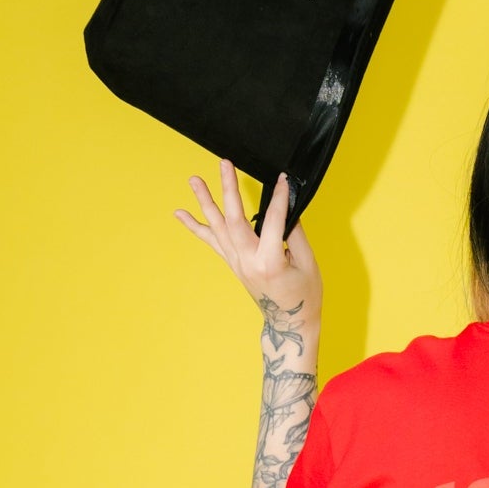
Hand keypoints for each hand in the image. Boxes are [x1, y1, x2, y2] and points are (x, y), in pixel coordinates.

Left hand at [175, 160, 321, 331]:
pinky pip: (211, 242)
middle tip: (224, 164)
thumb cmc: (304, 296)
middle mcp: (247, 261)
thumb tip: (286, 209)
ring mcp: (236, 263)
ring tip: (194, 179)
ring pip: (217, 227)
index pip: (273, 221)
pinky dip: (195, 226)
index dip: (278, 198)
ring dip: (204, 202)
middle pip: (233, 219)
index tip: (281, 180)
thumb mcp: (308, 264)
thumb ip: (295, 235)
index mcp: (270, 262)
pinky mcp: (232, 264)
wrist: (289, 323)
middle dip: (228, 189)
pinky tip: (180, 213)